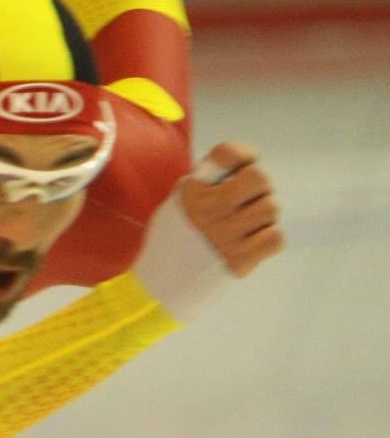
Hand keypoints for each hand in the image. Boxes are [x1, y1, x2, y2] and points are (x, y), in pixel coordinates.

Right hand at [179, 142, 284, 277]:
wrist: (162, 284)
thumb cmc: (179, 236)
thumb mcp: (181, 199)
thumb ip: (206, 177)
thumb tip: (241, 162)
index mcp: (192, 192)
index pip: (228, 153)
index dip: (243, 158)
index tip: (238, 170)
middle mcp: (206, 211)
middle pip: (260, 177)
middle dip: (261, 188)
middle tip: (249, 202)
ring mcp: (223, 237)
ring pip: (271, 208)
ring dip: (264, 217)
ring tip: (247, 227)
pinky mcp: (238, 261)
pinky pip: (275, 238)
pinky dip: (268, 239)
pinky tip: (252, 243)